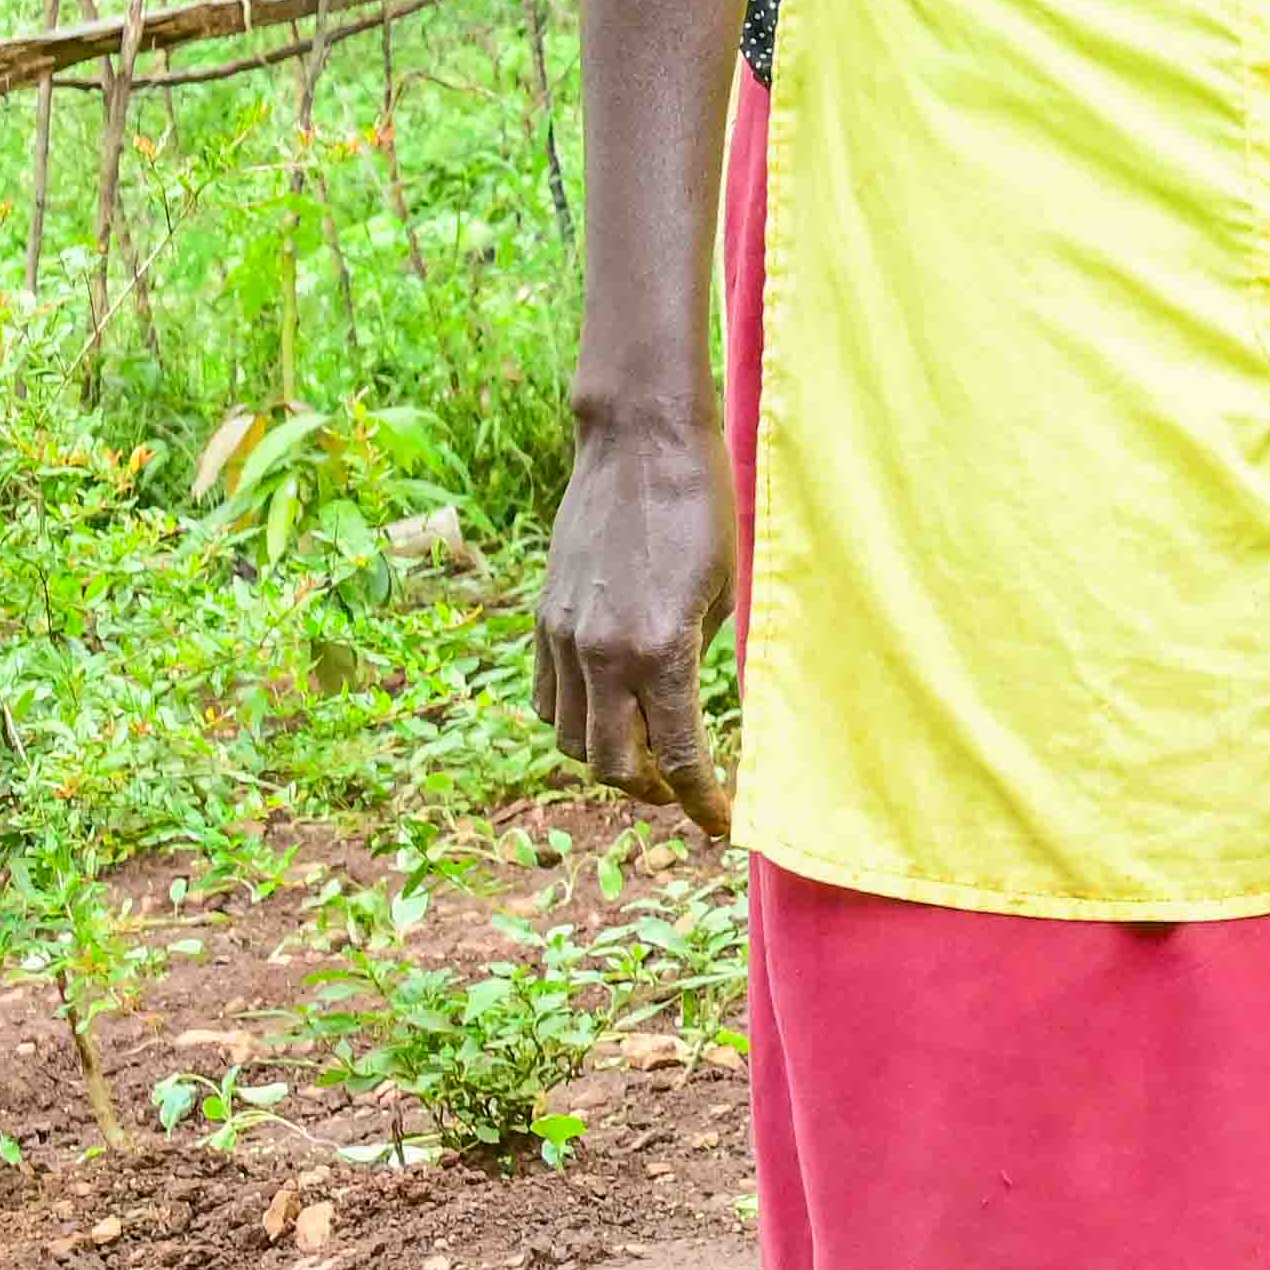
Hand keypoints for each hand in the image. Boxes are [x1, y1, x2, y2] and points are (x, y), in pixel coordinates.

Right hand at [535, 410, 733, 837]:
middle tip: (686, 792)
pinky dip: (573, 722)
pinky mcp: (543, 619)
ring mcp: (563, 638)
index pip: (679, 759)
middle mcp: (602, 655)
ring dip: (609, 760)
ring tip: (648, 756)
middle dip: (651, 792)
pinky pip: (546, 699)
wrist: (639, 444)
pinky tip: (606, 715)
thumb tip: (691, 714)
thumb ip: (702, 660)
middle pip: (612, 767)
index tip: (725, 826)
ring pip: (571, 739)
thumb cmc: (703, 509)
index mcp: (661, 653)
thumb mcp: (727, 593)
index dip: (702, 803)